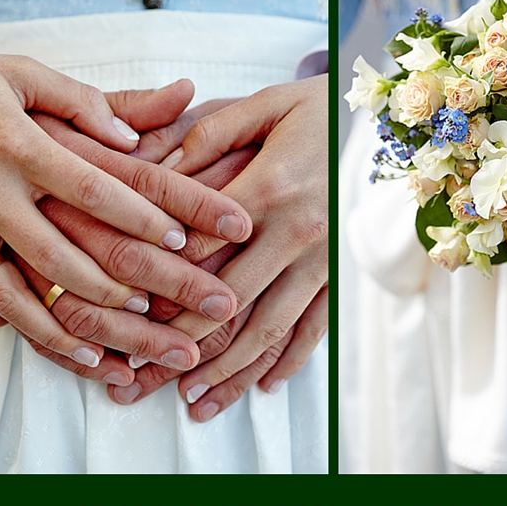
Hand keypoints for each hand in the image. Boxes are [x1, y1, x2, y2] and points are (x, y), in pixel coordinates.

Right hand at [24, 91, 260, 406]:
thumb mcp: (24, 75)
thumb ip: (86, 102)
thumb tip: (146, 121)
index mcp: (21, 142)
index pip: (97, 185)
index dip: (148, 215)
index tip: (197, 238)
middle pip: (76, 255)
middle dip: (144, 289)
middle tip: (200, 312)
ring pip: (28, 296)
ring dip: (83, 330)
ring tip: (132, 355)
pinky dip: (23, 331)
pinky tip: (65, 347)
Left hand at [128, 79, 327, 419]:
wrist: (380, 118)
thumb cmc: (313, 107)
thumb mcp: (262, 105)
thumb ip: (208, 133)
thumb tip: (152, 161)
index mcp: (269, 186)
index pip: (204, 247)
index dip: (162, 281)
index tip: (126, 311)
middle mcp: (297, 230)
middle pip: (232, 300)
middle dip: (184, 343)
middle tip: (143, 373)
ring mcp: (322, 257)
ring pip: (271, 326)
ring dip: (230, 368)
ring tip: (193, 401)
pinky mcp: (338, 271)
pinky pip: (314, 325)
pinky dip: (288, 360)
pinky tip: (260, 385)